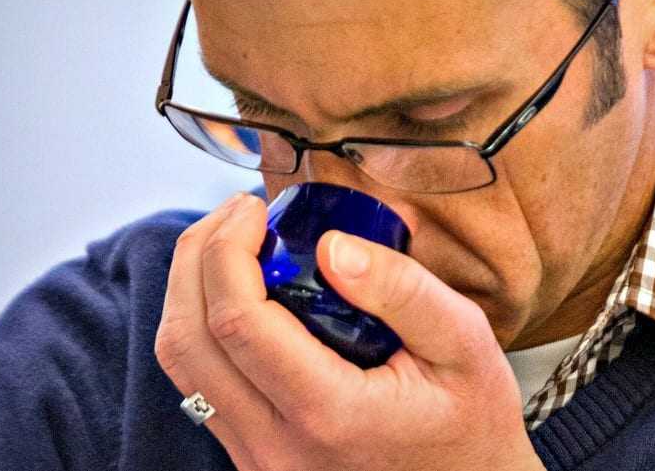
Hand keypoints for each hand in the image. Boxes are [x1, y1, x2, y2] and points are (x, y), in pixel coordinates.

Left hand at [155, 193, 544, 470]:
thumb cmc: (471, 421)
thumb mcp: (465, 343)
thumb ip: (402, 290)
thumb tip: (330, 245)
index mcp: (329, 414)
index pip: (237, 322)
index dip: (227, 250)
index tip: (255, 208)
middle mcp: (276, 446)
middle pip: (188, 340)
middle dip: (198, 256)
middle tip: (237, 212)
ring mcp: (257, 459)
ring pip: (183, 365)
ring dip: (190, 289)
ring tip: (231, 243)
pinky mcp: (254, 456)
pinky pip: (202, 384)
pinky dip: (205, 324)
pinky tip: (240, 291)